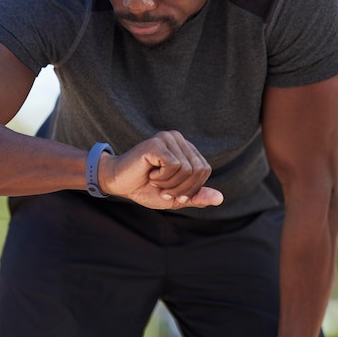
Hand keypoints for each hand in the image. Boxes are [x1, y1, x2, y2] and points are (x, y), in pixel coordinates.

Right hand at [98, 131, 222, 209]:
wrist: (118, 183)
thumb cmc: (145, 188)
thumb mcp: (175, 197)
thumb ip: (196, 196)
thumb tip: (220, 198)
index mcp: (185, 149)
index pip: (204, 170)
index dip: (192, 188)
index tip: (173, 194)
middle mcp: (178, 139)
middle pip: (198, 170)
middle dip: (182, 188)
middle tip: (163, 189)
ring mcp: (167, 138)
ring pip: (187, 169)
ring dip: (170, 184)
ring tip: (155, 181)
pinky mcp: (157, 143)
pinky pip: (174, 165)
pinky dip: (162, 178)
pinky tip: (150, 174)